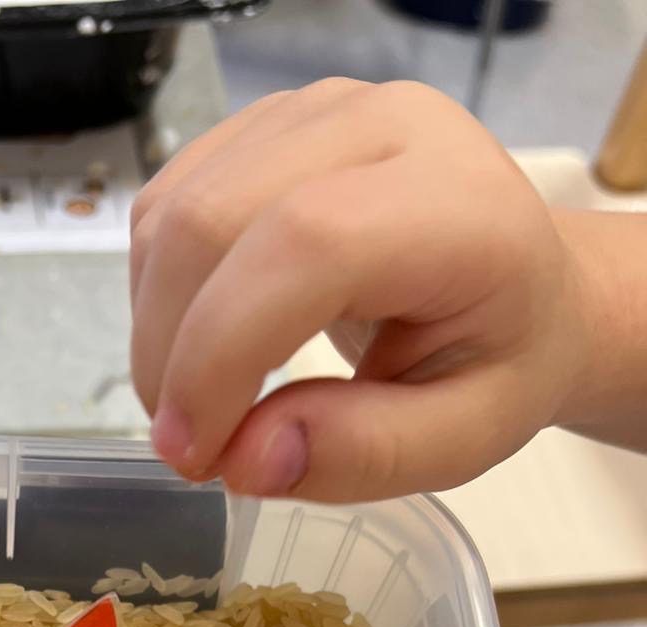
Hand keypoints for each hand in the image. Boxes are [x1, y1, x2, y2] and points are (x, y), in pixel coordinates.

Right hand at [129, 79, 587, 502]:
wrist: (524, 285)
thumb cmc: (496, 360)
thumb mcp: (465, 439)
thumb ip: (365, 455)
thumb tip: (245, 460)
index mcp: (457, 202)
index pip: (304, 245)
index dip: (221, 355)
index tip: (196, 455)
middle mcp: (381, 126)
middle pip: (212, 220)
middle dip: (171, 355)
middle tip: (191, 448)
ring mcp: (312, 112)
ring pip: (170, 215)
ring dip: (156, 331)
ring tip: (202, 402)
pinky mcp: (262, 125)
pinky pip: (162, 207)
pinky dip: (156, 295)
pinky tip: (201, 345)